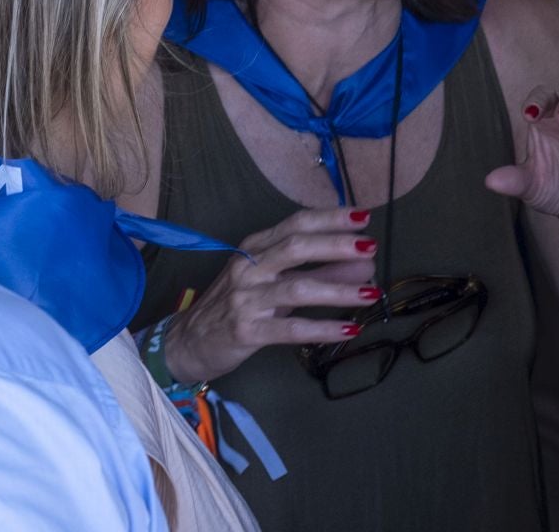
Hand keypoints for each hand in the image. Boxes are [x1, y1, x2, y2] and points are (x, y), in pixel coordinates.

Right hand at [161, 206, 381, 383]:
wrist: (186, 342)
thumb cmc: (236, 305)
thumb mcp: (275, 282)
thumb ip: (317, 270)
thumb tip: (363, 263)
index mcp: (256, 247)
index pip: (296, 223)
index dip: (330, 218)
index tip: (363, 216)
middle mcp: (249, 267)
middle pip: (296, 247)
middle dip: (336, 245)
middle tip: (370, 247)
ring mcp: (245, 299)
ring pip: (297, 288)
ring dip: (338, 290)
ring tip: (371, 293)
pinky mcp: (245, 331)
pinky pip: (290, 329)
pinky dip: (322, 329)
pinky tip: (348, 329)